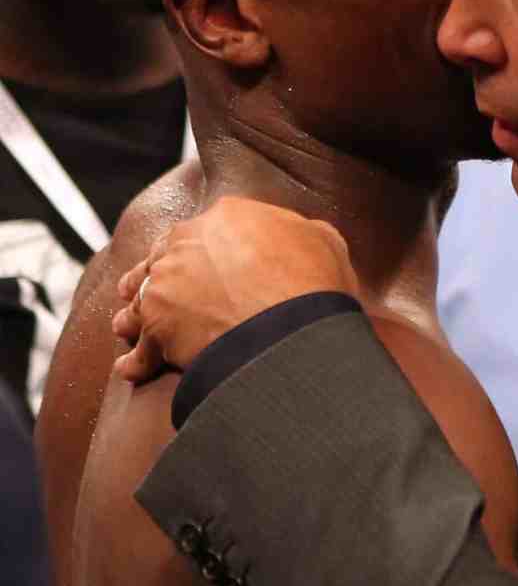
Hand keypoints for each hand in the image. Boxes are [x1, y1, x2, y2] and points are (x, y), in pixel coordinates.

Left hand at [112, 197, 357, 382]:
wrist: (290, 329)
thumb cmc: (313, 285)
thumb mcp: (324, 242)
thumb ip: (302, 233)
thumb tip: (299, 238)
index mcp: (227, 216)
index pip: (205, 228)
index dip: (202, 247)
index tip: (201, 263)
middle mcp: (186, 241)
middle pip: (162, 257)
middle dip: (156, 275)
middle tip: (152, 291)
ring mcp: (165, 283)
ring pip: (139, 298)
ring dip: (134, 315)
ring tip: (126, 328)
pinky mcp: (156, 327)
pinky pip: (140, 349)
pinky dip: (135, 362)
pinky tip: (129, 370)